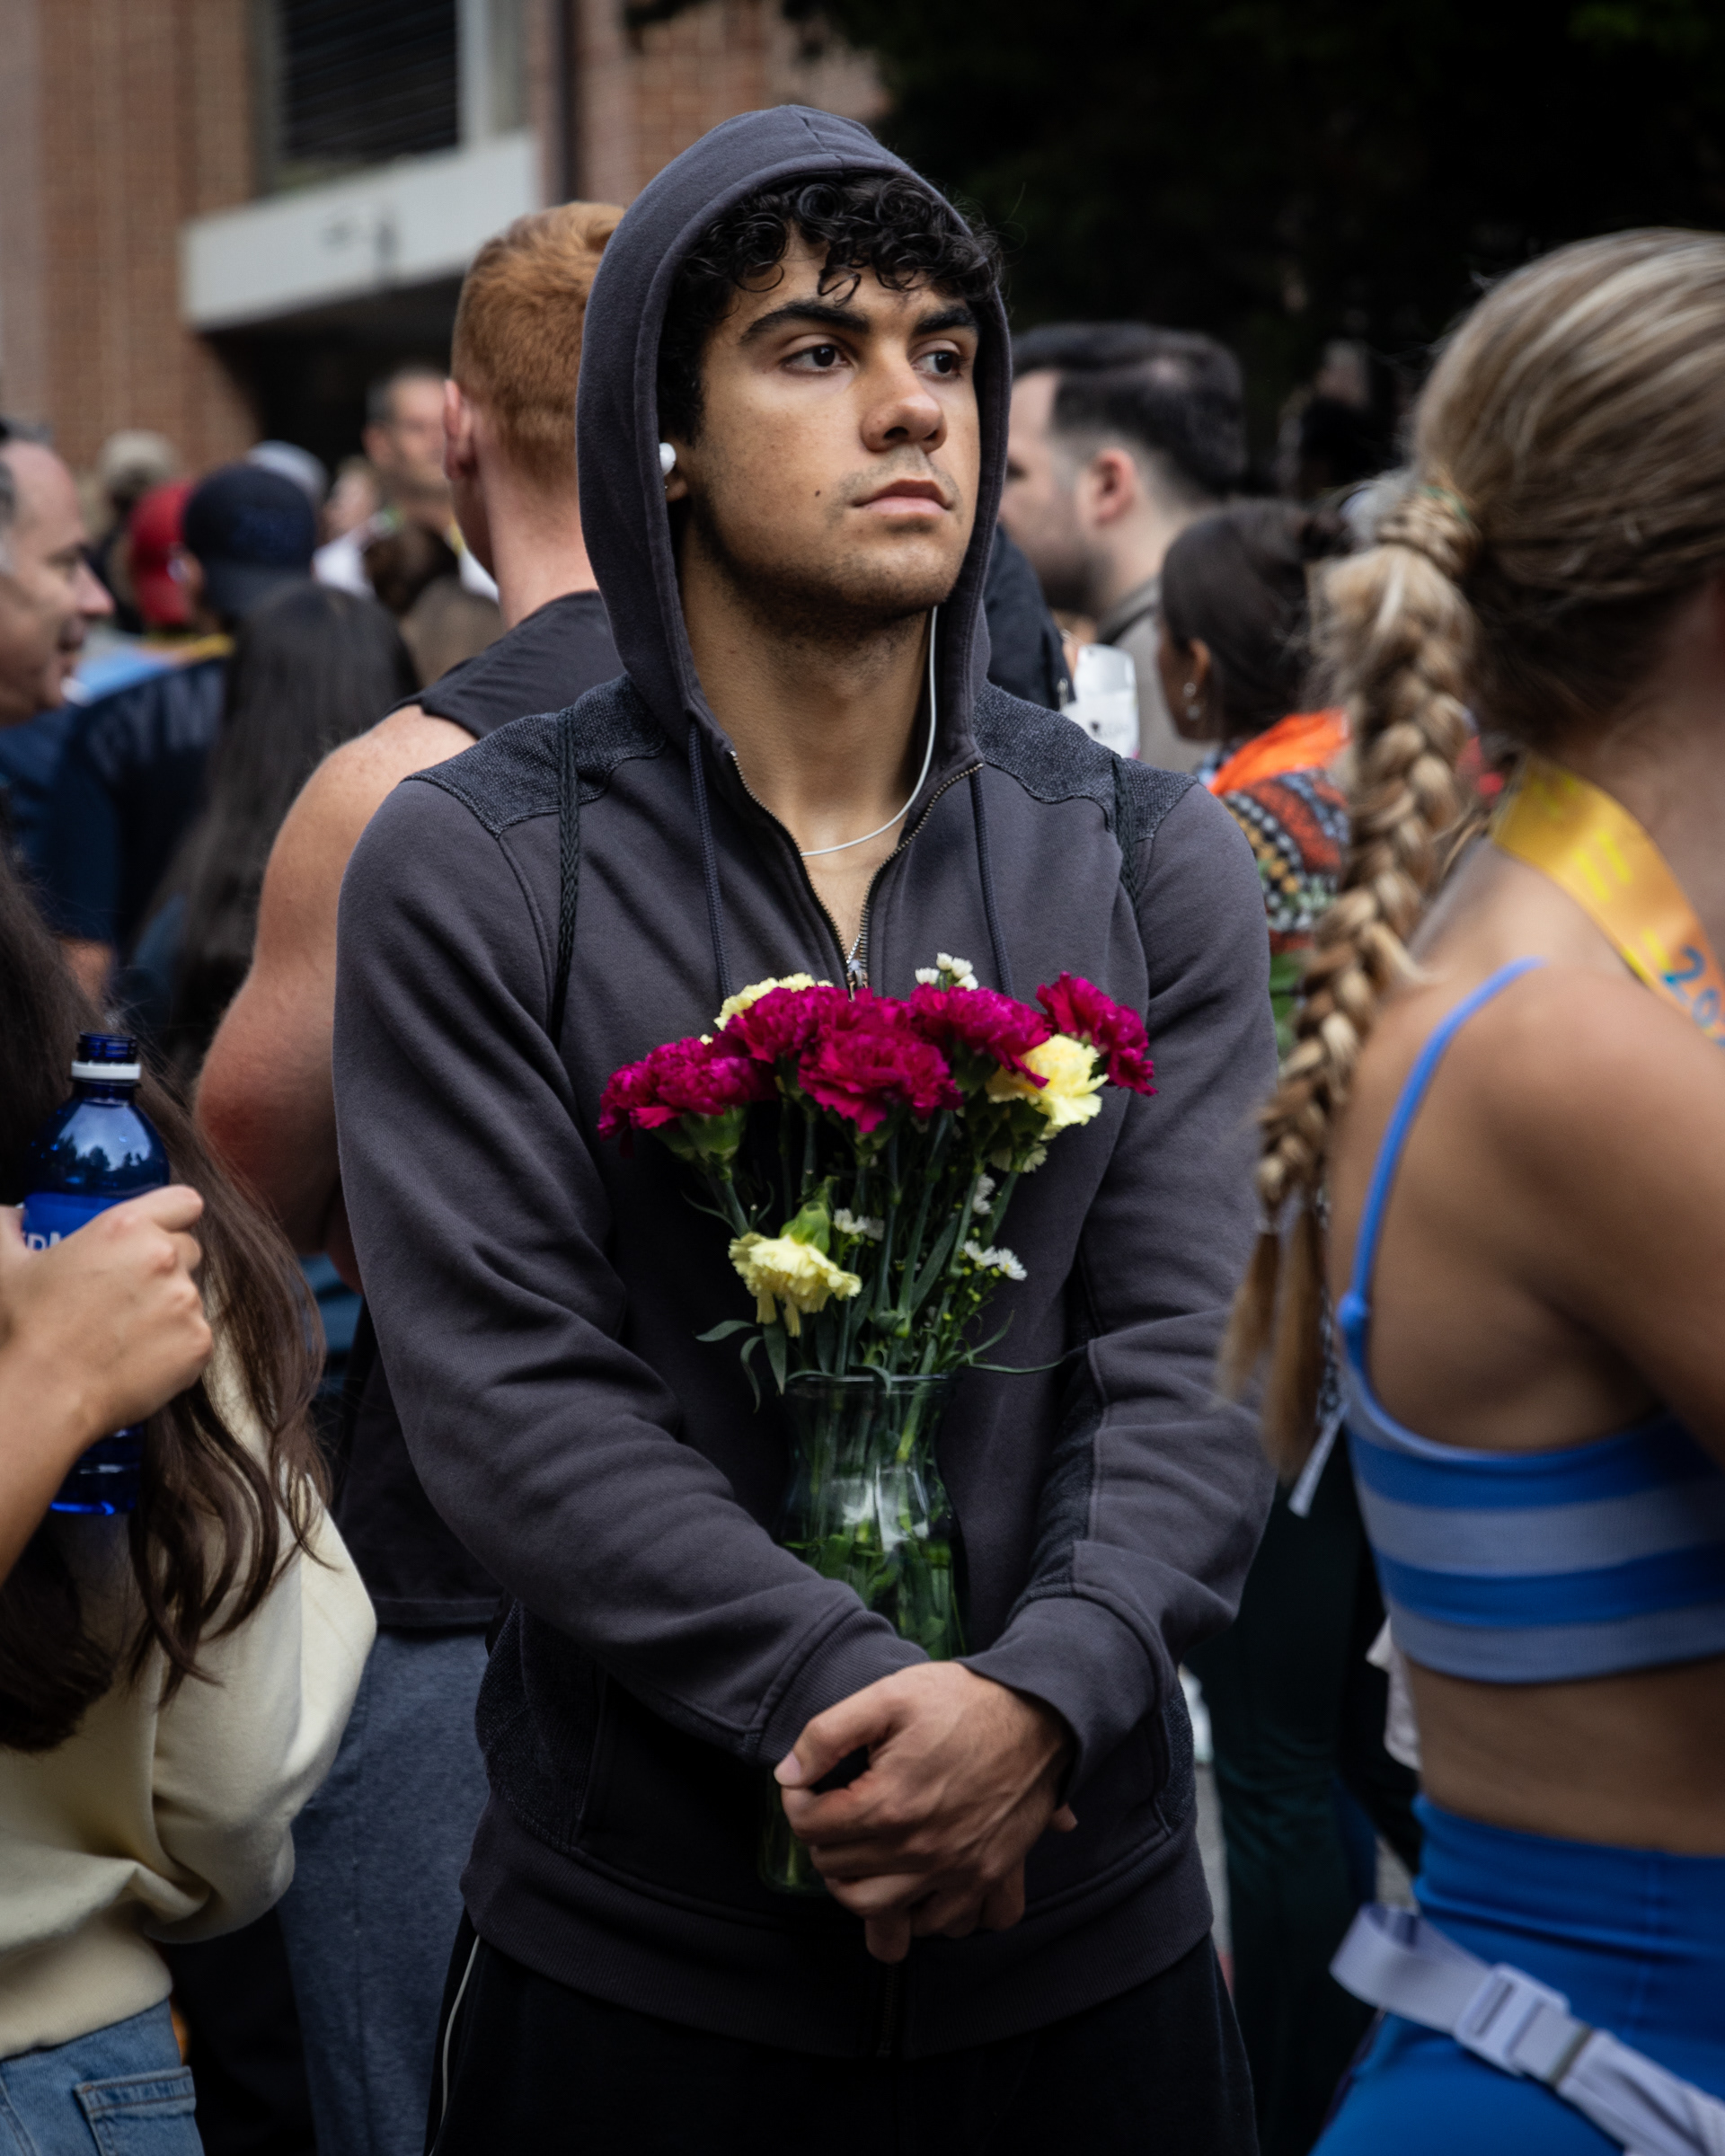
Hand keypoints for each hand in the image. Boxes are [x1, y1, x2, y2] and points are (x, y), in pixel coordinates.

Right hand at [0, 1186, 210, 1436]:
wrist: (44, 1395)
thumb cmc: (25, 1330)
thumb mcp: (6, 1265)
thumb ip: (9, 1228)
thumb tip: (14, 1216)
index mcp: (126, 1228)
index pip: (184, 1202)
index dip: (173, 1217)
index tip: (159, 1234)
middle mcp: (164, 1258)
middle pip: (188, 1250)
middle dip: (167, 1266)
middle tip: (129, 1292)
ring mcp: (187, 1301)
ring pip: (191, 1295)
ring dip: (169, 1308)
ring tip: (124, 1333)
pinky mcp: (199, 1342)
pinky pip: (196, 1336)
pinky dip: (175, 1346)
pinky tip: (138, 1358)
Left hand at [776, 1662, 1075, 1963]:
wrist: (1039, 1714)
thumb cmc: (963, 1700)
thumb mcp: (888, 1695)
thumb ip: (827, 1733)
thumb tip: (788, 1774)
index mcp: (889, 1805)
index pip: (810, 1827)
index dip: (797, 1801)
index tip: (807, 1783)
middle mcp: (920, 1850)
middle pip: (836, 1870)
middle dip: (823, 1838)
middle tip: (834, 1808)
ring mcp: (955, 1871)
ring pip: (877, 1910)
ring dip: (857, 1882)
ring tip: (861, 1846)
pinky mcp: (985, 1878)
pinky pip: (939, 1923)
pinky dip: (915, 1911)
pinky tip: (908, 1876)